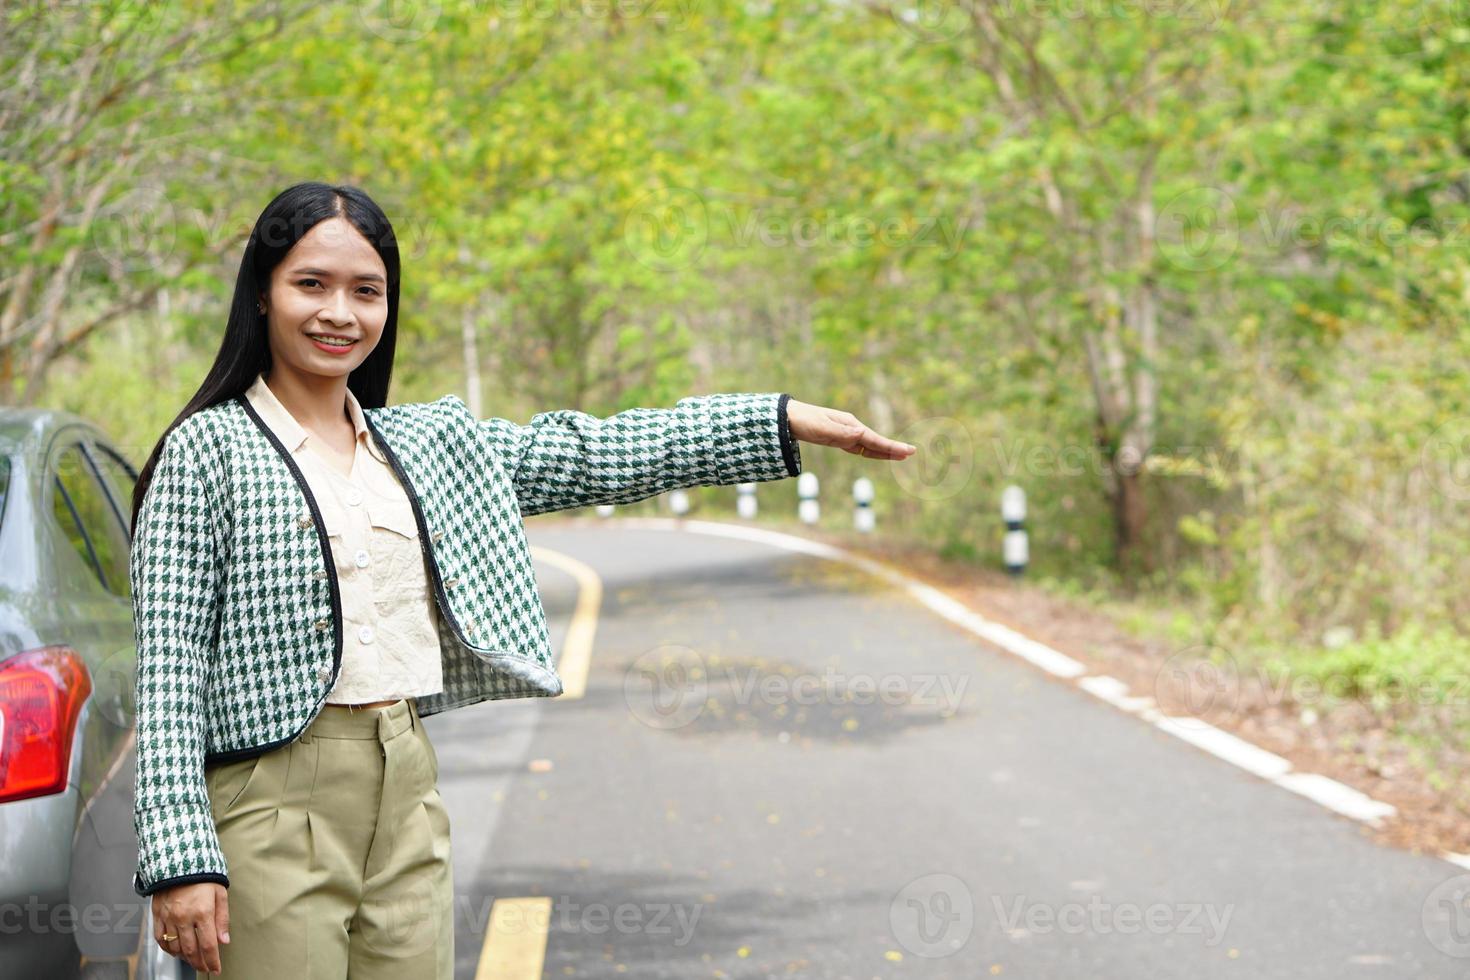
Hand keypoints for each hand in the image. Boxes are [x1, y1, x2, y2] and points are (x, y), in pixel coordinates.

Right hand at [154, 882, 228, 974]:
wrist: (179, 861)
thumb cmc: (203, 875)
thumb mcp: (220, 893)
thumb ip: (222, 919)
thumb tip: (224, 941)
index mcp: (202, 912)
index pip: (208, 944)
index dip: (213, 960)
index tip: (216, 969)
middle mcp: (183, 917)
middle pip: (190, 950)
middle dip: (199, 963)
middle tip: (205, 967)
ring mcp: (168, 917)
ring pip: (174, 947)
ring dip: (184, 958)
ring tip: (193, 959)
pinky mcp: (157, 914)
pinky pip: (160, 938)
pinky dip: (167, 948)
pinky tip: (175, 950)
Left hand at [785, 398, 915, 460]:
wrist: (787, 417)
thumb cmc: (803, 421)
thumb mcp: (821, 428)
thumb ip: (840, 433)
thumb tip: (861, 435)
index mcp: (849, 425)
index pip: (873, 439)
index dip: (890, 446)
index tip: (907, 451)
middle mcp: (850, 428)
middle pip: (874, 441)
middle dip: (892, 448)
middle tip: (911, 453)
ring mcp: (844, 433)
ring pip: (868, 445)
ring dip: (883, 451)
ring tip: (899, 455)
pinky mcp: (837, 438)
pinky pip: (858, 447)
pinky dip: (869, 452)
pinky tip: (876, 454)